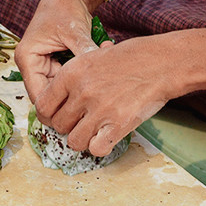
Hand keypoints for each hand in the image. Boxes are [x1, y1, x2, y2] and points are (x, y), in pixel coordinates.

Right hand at [14, 0, 97, 104]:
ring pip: (59, 90)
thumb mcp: (75, 32)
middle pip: (48, 96)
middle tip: (94, 99)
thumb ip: (84, 53)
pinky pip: (66, 81)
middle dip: (70, 98)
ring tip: (97, 82)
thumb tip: (99, 75)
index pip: (38, 96)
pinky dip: (79, 79)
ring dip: (76, 88)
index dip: (57, 108)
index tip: (80, 113)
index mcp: (27, 58)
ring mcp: (42, 66)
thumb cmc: (65, 8)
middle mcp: (31, 65)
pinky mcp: (53, 65)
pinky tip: (95, 75)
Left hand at [35, 37, 175, 155]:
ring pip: (73, 141)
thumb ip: (74, 77)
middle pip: (57, 125)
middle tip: (80, 122)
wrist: (162, 62)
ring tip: (93, 130)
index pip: (42, 105)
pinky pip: (96, 149)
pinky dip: (100, 147)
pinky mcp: (118, 124)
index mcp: (71, 73)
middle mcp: (81, 92)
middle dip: (67, 126)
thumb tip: (58, 98)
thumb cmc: (131, 58)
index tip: (57, 116)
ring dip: (82, 138)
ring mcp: (100, 109)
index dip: (48, 114)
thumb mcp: (94, 56)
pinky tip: (107, 136)